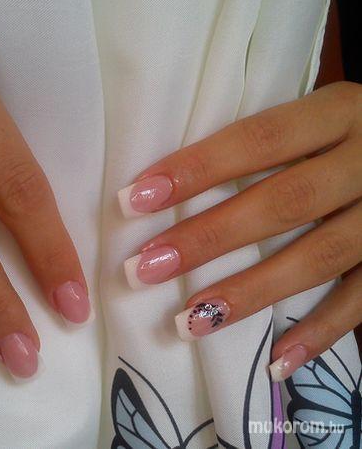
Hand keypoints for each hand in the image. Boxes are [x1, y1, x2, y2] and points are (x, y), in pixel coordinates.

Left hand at [119, 82, 361, 380]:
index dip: (196, 169)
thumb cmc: (351, 132)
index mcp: (339, 113)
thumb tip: (174, 181)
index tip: (135, 200)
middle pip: (283, 202)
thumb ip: (267, 142)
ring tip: (188, 322)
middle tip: (145, 268)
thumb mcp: (318, 116)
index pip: (258, 138)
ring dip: (249, 294)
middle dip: (209, 239)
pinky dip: (319, 333)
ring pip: (318, 257)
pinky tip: (274, 361)